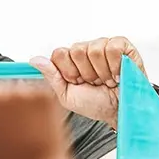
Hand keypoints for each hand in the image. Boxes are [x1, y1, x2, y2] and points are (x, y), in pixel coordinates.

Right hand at [0, 81, 73, 158]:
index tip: (2, 118)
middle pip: (3, 89)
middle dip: (12, 105)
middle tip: (21, 129)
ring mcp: (20, 93)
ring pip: (25, 92)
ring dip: (29, 107)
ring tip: (32, 135)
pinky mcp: (44, 97)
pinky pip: (44, 97)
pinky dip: (46, 110)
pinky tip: (45, 130)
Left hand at [30, 36, 145, 128]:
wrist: (120, 112)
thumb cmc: (96, 105)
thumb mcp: (68, 96)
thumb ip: (52, 76)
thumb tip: (35, 60)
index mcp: (73, 59)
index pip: (60, 53)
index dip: (68, 71)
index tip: (78, 83)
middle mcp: (88, 49)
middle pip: (76, 50)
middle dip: (86, 73)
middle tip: (95, 83)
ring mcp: (105, 46)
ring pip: (95, 48)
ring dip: (102, 72)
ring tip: (108, 80)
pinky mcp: (124, 46)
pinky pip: (113, 47)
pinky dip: (115, 65)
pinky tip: (117, 75)